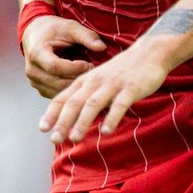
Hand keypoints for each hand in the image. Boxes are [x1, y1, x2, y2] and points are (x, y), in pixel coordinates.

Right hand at [21, 15, 105, 98]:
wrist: (35, 34)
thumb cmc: (54, 29)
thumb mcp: (71, 27)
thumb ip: (86, 36)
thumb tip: (102, 47)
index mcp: (37, 53)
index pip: (55, 67)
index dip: (74, 68)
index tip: (89, 64)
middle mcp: (32, 70)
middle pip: (58, 82)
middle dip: (78, 78)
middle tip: (93, 72)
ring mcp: (34, 81)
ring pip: (58, 92)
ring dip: (76, 87)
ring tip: (87, 76)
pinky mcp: (40, 88)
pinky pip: (57, 95)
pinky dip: (70, 91)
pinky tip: (80, 81)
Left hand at [39, 38, 173, 142]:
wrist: (150, 53)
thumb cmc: (122, 72)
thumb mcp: (99, 82)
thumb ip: (87, 99)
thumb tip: (73, 122)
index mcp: (85, 80)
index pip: (63, 98)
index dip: (52, 113)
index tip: (42, 129)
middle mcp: (95, 82)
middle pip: (75, 102)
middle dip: (63, 121)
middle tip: (54, 139)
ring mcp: (113, 84)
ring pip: (93, 103)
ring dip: (82, 122)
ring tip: (74, 139)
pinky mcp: (131, 88)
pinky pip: (119, 104)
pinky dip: (112, 118)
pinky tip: (106, 132)